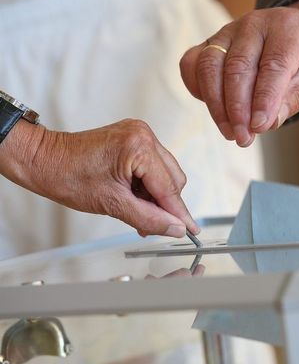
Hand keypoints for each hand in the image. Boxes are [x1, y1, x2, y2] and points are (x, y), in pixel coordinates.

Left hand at [0, 119, 198, 237]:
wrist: (42, 159)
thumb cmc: (66, 176)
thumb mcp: (112, 205)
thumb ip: (149, 219)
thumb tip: (174, 228)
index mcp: (139, 146)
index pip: (169, 187)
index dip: (179, 213)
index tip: (191, 230)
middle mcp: (143, 134)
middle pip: (173, 178)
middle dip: (165, 204)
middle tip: (153, 225)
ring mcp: (140, 133)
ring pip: (165, 173)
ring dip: (155, 195)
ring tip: (135, 209)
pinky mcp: (134, 137)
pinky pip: (153, 165)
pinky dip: (147, 184)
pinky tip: (133, 196)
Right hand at [180, 0, 298, 146]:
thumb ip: (297, 96)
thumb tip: (269, 122)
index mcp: (289, 28)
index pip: (273, 65)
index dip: (265, 98)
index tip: (260, 127)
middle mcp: (255, 24)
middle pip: (237, 66)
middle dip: (238, 108)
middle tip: (244, 138)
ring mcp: (228, 31)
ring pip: (210, 65)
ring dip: (216, 104)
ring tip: (230, 132)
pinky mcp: (211, 42)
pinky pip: (192, 63)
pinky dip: (197, 89)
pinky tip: (215, 111)